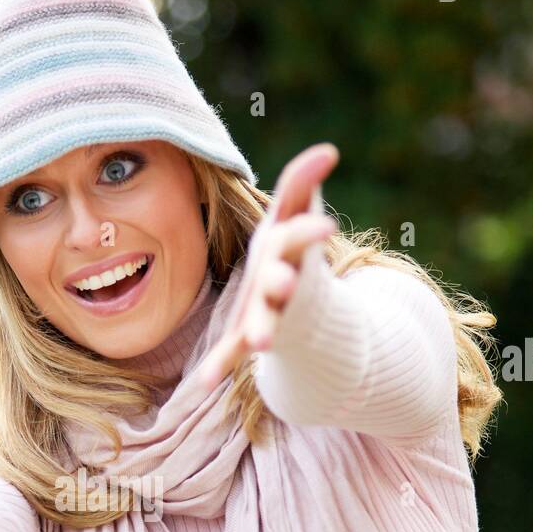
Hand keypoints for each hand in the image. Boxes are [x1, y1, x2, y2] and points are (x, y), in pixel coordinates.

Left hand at [197, 142, 339, 390]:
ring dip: (262, 329)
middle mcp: (283, 284)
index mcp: (292, 250)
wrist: (296, 310)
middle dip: (283, 283)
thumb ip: (302, 184)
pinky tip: (204, 380)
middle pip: (284, 283)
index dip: (311, 231)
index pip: (303, 236)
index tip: (327, 227)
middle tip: (285, 282)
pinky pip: (231, 352)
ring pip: (265, 322)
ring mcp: (268, 314)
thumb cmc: (289, 252)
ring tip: (261, 342)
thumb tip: (328, 150)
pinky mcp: (245, 337)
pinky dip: (219, 365)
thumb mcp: (293, 216)